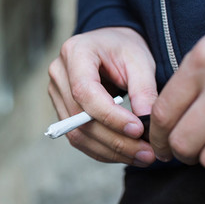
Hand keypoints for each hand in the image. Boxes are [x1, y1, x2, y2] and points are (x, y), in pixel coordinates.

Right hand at [48, 27, 157, 166]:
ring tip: (142, 157)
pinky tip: (128, 155)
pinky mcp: (63, 111)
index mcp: (75, 52)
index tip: (138, 130)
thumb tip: (146, 123)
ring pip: (77, 134)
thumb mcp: (140, 60)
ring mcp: (57, 95)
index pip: (84, 91)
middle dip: (115, 140)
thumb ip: (144, 90)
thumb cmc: (124, 48)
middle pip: (80, 118)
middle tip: (148, 154)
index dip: (110, 115)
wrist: (110, 45)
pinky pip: (79, 138)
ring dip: (111, 151)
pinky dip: (104, 151)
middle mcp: (59, 74)